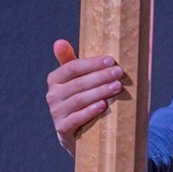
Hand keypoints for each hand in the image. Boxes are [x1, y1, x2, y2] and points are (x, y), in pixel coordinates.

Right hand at [45, 39, 124, 155]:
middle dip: (101, 77)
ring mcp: (56, 113)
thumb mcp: (75, 78)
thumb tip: (59, 41)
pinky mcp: (62, 128)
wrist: (76, 130)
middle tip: (119, 73)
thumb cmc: (80, 96)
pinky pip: (77, 118)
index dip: (92, 63)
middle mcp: (52, 95)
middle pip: (79, 83)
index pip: (73, 67)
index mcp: (55, 79)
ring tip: (117, 87)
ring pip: (80, 99)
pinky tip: (103, 105)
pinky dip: (90, 111)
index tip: (111, 60)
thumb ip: (70, 60)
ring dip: (100, 92)